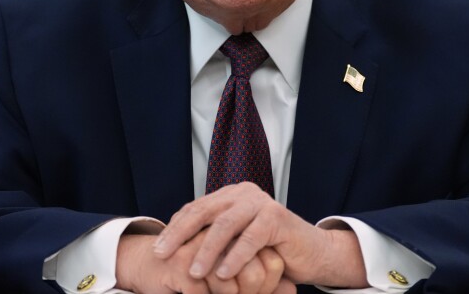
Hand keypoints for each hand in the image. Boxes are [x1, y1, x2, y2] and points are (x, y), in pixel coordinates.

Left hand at [153, 182, 367, 287]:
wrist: (311, 254)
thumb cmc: (269, 251)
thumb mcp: (234, 243)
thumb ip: (212, 238)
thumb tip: (171, 246)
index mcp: (230, 195)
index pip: (195, 208)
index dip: (174, 228)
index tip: (157, 249)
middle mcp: (244, 194)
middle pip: (204, 211)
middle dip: (180, 234)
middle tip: (162, 255)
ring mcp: (261, 203)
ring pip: (225, 225)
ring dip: (207, 250)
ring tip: (194, 272)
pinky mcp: (277, 218)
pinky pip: (251, 238)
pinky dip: (235, 258)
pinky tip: (223, 274)